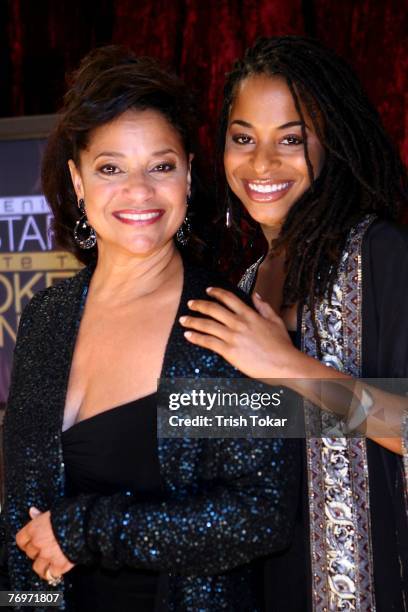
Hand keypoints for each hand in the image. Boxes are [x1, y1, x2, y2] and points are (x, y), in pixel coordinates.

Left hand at [16, 507, 73, 580]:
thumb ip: (42, 516)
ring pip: (37, 567)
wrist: (87, 524)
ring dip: (43, 564)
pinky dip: (54, 572)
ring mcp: (47, 555)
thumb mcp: (55, 511)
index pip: (21, 539)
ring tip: (50, 561)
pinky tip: (58, 568)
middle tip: (45, 548)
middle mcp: (38, 543)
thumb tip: (32, 512)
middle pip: (30, 553)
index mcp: (35, 528)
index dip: (26, 542)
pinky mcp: (59, 565)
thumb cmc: (72, 514)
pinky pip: (50, 574)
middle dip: (37, 552)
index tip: (30, 542)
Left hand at [179, 287, 299, 378]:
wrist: (284, 364)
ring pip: (207, 325)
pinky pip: (208, 342)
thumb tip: (255, 295)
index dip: (216, 293)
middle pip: (213, 309)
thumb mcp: (275, 321)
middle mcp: (239, 323)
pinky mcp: (229, 351)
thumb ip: (263, 307)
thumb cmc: (282, 345)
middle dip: (199, 305)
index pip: (229, 298)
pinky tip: (188, 335)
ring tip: (183, 319)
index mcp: (250, 314)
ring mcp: (233, 337)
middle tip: (190, 303)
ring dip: (193, 321)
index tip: (207, 290)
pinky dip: (196, 337)